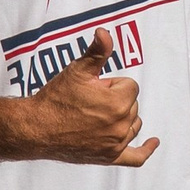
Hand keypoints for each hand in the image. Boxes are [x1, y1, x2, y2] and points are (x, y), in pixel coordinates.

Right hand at [22, 28, 158, 165]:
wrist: (36, 128)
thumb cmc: (56, 98)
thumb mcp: (78, 70)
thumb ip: (98, 51)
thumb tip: (105, 32)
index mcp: (118, 103)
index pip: (130, 86)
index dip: (111, 84)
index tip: (92, 89)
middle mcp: (121, 125)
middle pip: (132, 105)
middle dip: (115, 100)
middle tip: (88, 103)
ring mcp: (116, 143)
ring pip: (133, 124)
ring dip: (123, 118)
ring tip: (98, 116)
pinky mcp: (110, 157)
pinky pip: (136, 157)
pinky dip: (146, 149)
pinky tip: (153, 142)